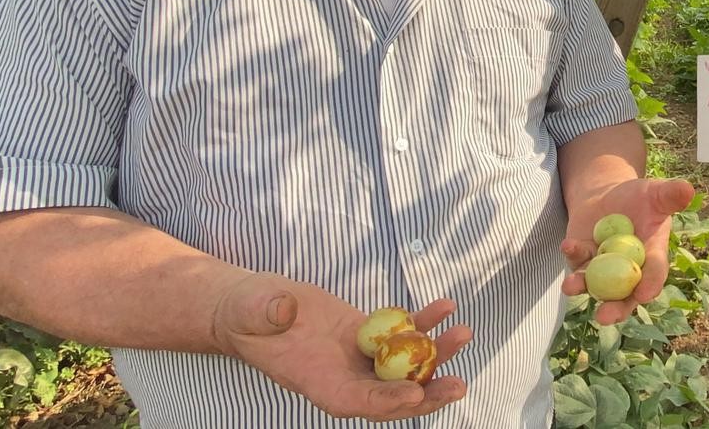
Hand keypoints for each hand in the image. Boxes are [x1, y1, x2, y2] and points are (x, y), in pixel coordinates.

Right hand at [211, 273, 472, 421]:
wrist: (253, 305)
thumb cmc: (245, 313)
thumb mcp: (251, 310)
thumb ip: (266, 313)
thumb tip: (284, 310)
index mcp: (316, 382)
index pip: (356, 402)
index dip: (386, 402)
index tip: (415, 393)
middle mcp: (342, 376)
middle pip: (392, 394)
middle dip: (427, 393)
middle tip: (458, 384)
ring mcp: (358, 357)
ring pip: (404, 365)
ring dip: (436, 353)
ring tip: (463, 333)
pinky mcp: (366, 334)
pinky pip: (401, 333)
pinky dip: (424, 322)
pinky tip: (444, 305)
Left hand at [561, 178, 695, 324]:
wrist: (609, 197)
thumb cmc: (639, 198)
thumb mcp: (655, 193)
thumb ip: (670, 195)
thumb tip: (688, 188)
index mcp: (652, 259)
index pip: (654, 276)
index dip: (650, 286)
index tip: (645, 294)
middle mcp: (628, 272)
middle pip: (623, 298)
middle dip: (614, 310)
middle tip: (605, 316)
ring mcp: (602, 269)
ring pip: (594, 286)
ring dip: (582, 287)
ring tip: (571, 285)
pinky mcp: (582, 260)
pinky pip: (576, 262)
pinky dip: (572, 255)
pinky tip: (569, 245)